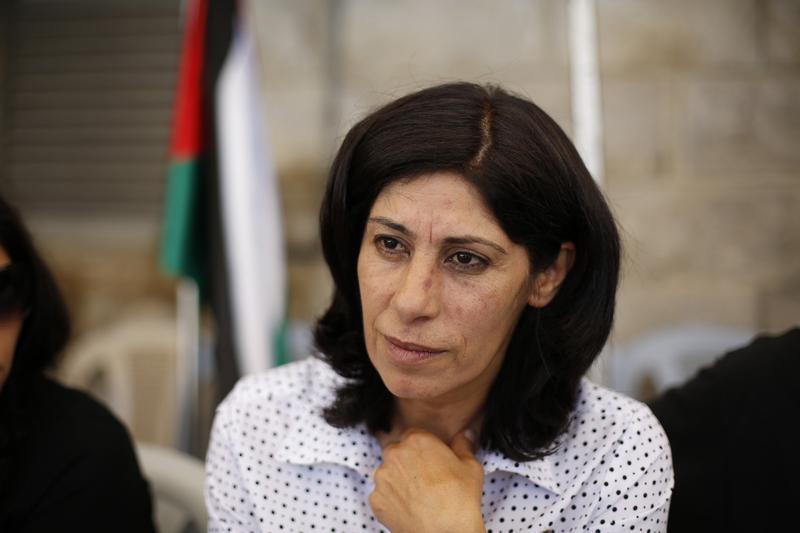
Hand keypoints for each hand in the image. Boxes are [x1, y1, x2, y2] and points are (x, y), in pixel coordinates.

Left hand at [369, 429, 484, 532]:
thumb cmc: (461, 499)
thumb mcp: (471, 466)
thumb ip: (463, 444)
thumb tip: (465, 434)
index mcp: (417, 440)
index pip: (414, 436)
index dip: (423, 449)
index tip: (431, 462)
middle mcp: (395, 454)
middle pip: (397, 452)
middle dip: (408, 462)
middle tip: (425, 480)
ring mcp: (382, 477)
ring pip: (388, 473)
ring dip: (398, 481)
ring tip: (418, 497)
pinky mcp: (375, 499)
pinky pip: (383, 495)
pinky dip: (392, 500)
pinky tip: (409, 508)